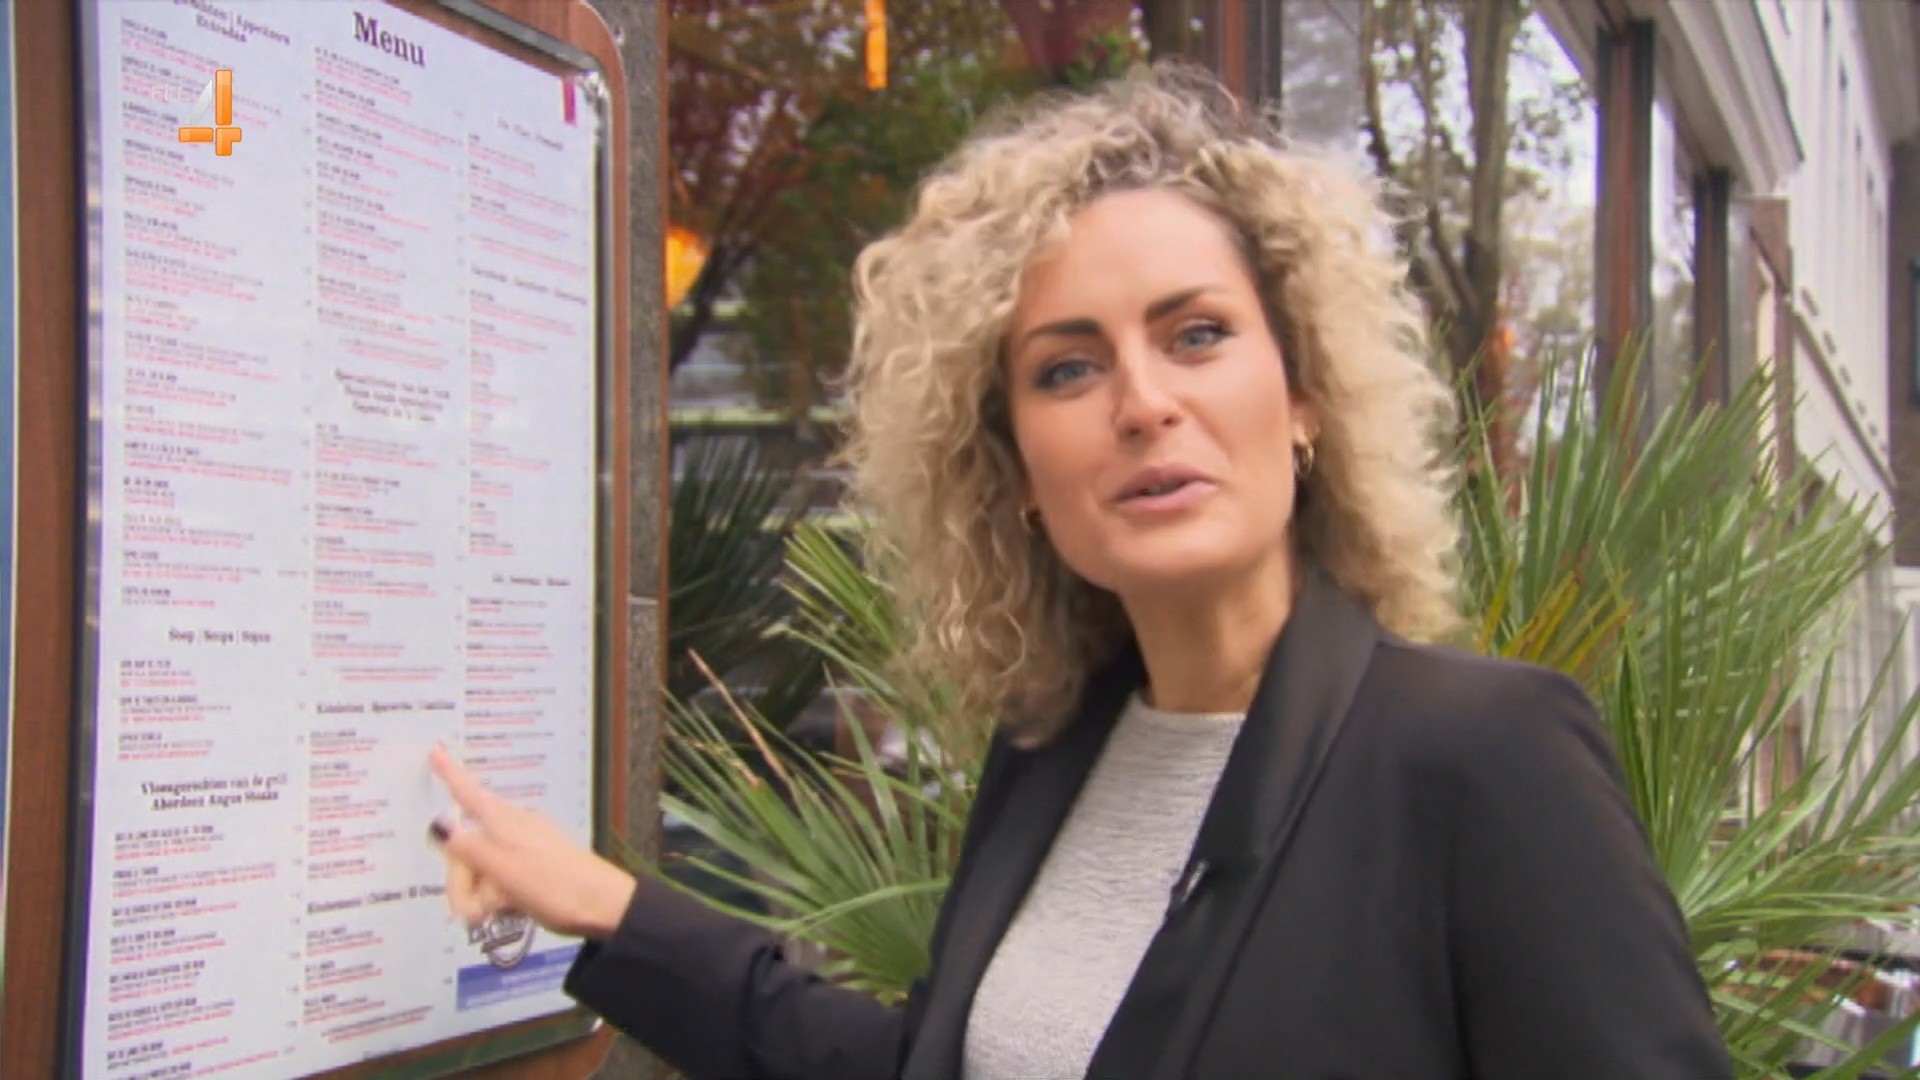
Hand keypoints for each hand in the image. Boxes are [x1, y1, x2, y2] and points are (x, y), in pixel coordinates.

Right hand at [427, 744, 636, 940]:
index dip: (450, 775)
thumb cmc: (557, 886)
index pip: (469, 795)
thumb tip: (441, 828)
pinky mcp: (531, 869)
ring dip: (479, 896)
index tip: (436, 750)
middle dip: (462, 882)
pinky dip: (496, 897)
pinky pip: (499, 880)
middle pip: (467, 849)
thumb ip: (472, 851)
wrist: (602, 906)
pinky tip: (508, 910)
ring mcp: (522, 850)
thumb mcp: (506, 870)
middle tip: (470, 912)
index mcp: (504, 824)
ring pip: (480, 869)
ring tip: (496, 911)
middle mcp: (511, 831)